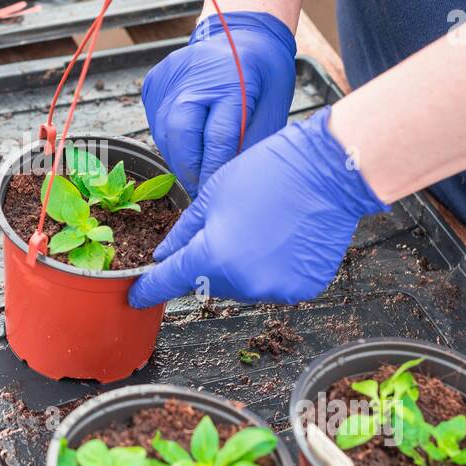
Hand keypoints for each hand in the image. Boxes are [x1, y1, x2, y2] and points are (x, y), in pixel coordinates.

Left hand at [129, 108, 388, 308]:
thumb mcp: (214, 195)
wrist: (328, 170)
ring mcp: (276, 289)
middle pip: (209, 282)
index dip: (150, 288)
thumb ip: (185, 232)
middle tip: (226, 227)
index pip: (171, 280)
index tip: (137, 296)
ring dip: (240, 267)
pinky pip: (274, 285)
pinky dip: (271, 269)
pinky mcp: (303, 290)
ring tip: (259, 228)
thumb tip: (165, 254)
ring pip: (242, 286)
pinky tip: (282, 240)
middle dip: (207, 261)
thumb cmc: (270, 172)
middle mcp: (244, 282)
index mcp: (214, 256)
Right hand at [141, 11, 296, 195]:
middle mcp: (195, 76)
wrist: (244, 34)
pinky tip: (186, 141)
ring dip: (177, 156)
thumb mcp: (272, 111)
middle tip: (199, 187)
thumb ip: (249, 145)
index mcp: (232, 82)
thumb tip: (226, 181)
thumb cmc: (265, 75)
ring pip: (163, 131)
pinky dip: (169, 138)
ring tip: (194, 168)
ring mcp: (170, 75)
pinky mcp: (155, 80)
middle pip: (180, 134)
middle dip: (188, 168)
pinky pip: (155, 120)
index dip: (213, 170)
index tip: (213, 192)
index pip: (217, 138)